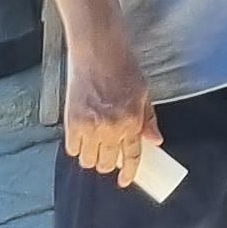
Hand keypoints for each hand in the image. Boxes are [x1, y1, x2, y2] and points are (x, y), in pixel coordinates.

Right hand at [64, 36, 157, 187]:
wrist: (97, 47)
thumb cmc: (121, 63)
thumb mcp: (143, 89)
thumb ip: (148, 118)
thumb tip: (155, 140)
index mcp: (132, 120)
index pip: (132, 156)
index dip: (129, 172)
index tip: (125, 180)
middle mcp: (111, 128)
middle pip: (107, 163)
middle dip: (109, 162)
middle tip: (108, 152)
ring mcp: (90, 126)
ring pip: (88, 160)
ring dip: (92, 156)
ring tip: (94, 142)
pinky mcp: (71, 122)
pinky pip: (72, 148)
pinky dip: (76, 146)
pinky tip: (81, 134)